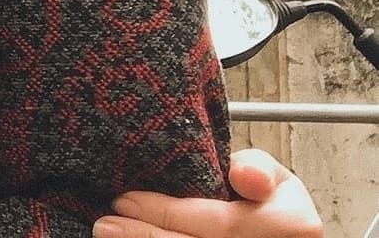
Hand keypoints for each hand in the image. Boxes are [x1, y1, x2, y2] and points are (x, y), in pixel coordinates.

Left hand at [93, 149, 323, 237]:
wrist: (273, 229)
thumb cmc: (263, 200)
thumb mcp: (268, 173)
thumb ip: (255, 168)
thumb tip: (243, 177)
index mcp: (293, 224)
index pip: (222, 223)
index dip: (169, 213)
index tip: (124, 200)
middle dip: (147, 237)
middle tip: (106, 225)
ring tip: (110, 235)